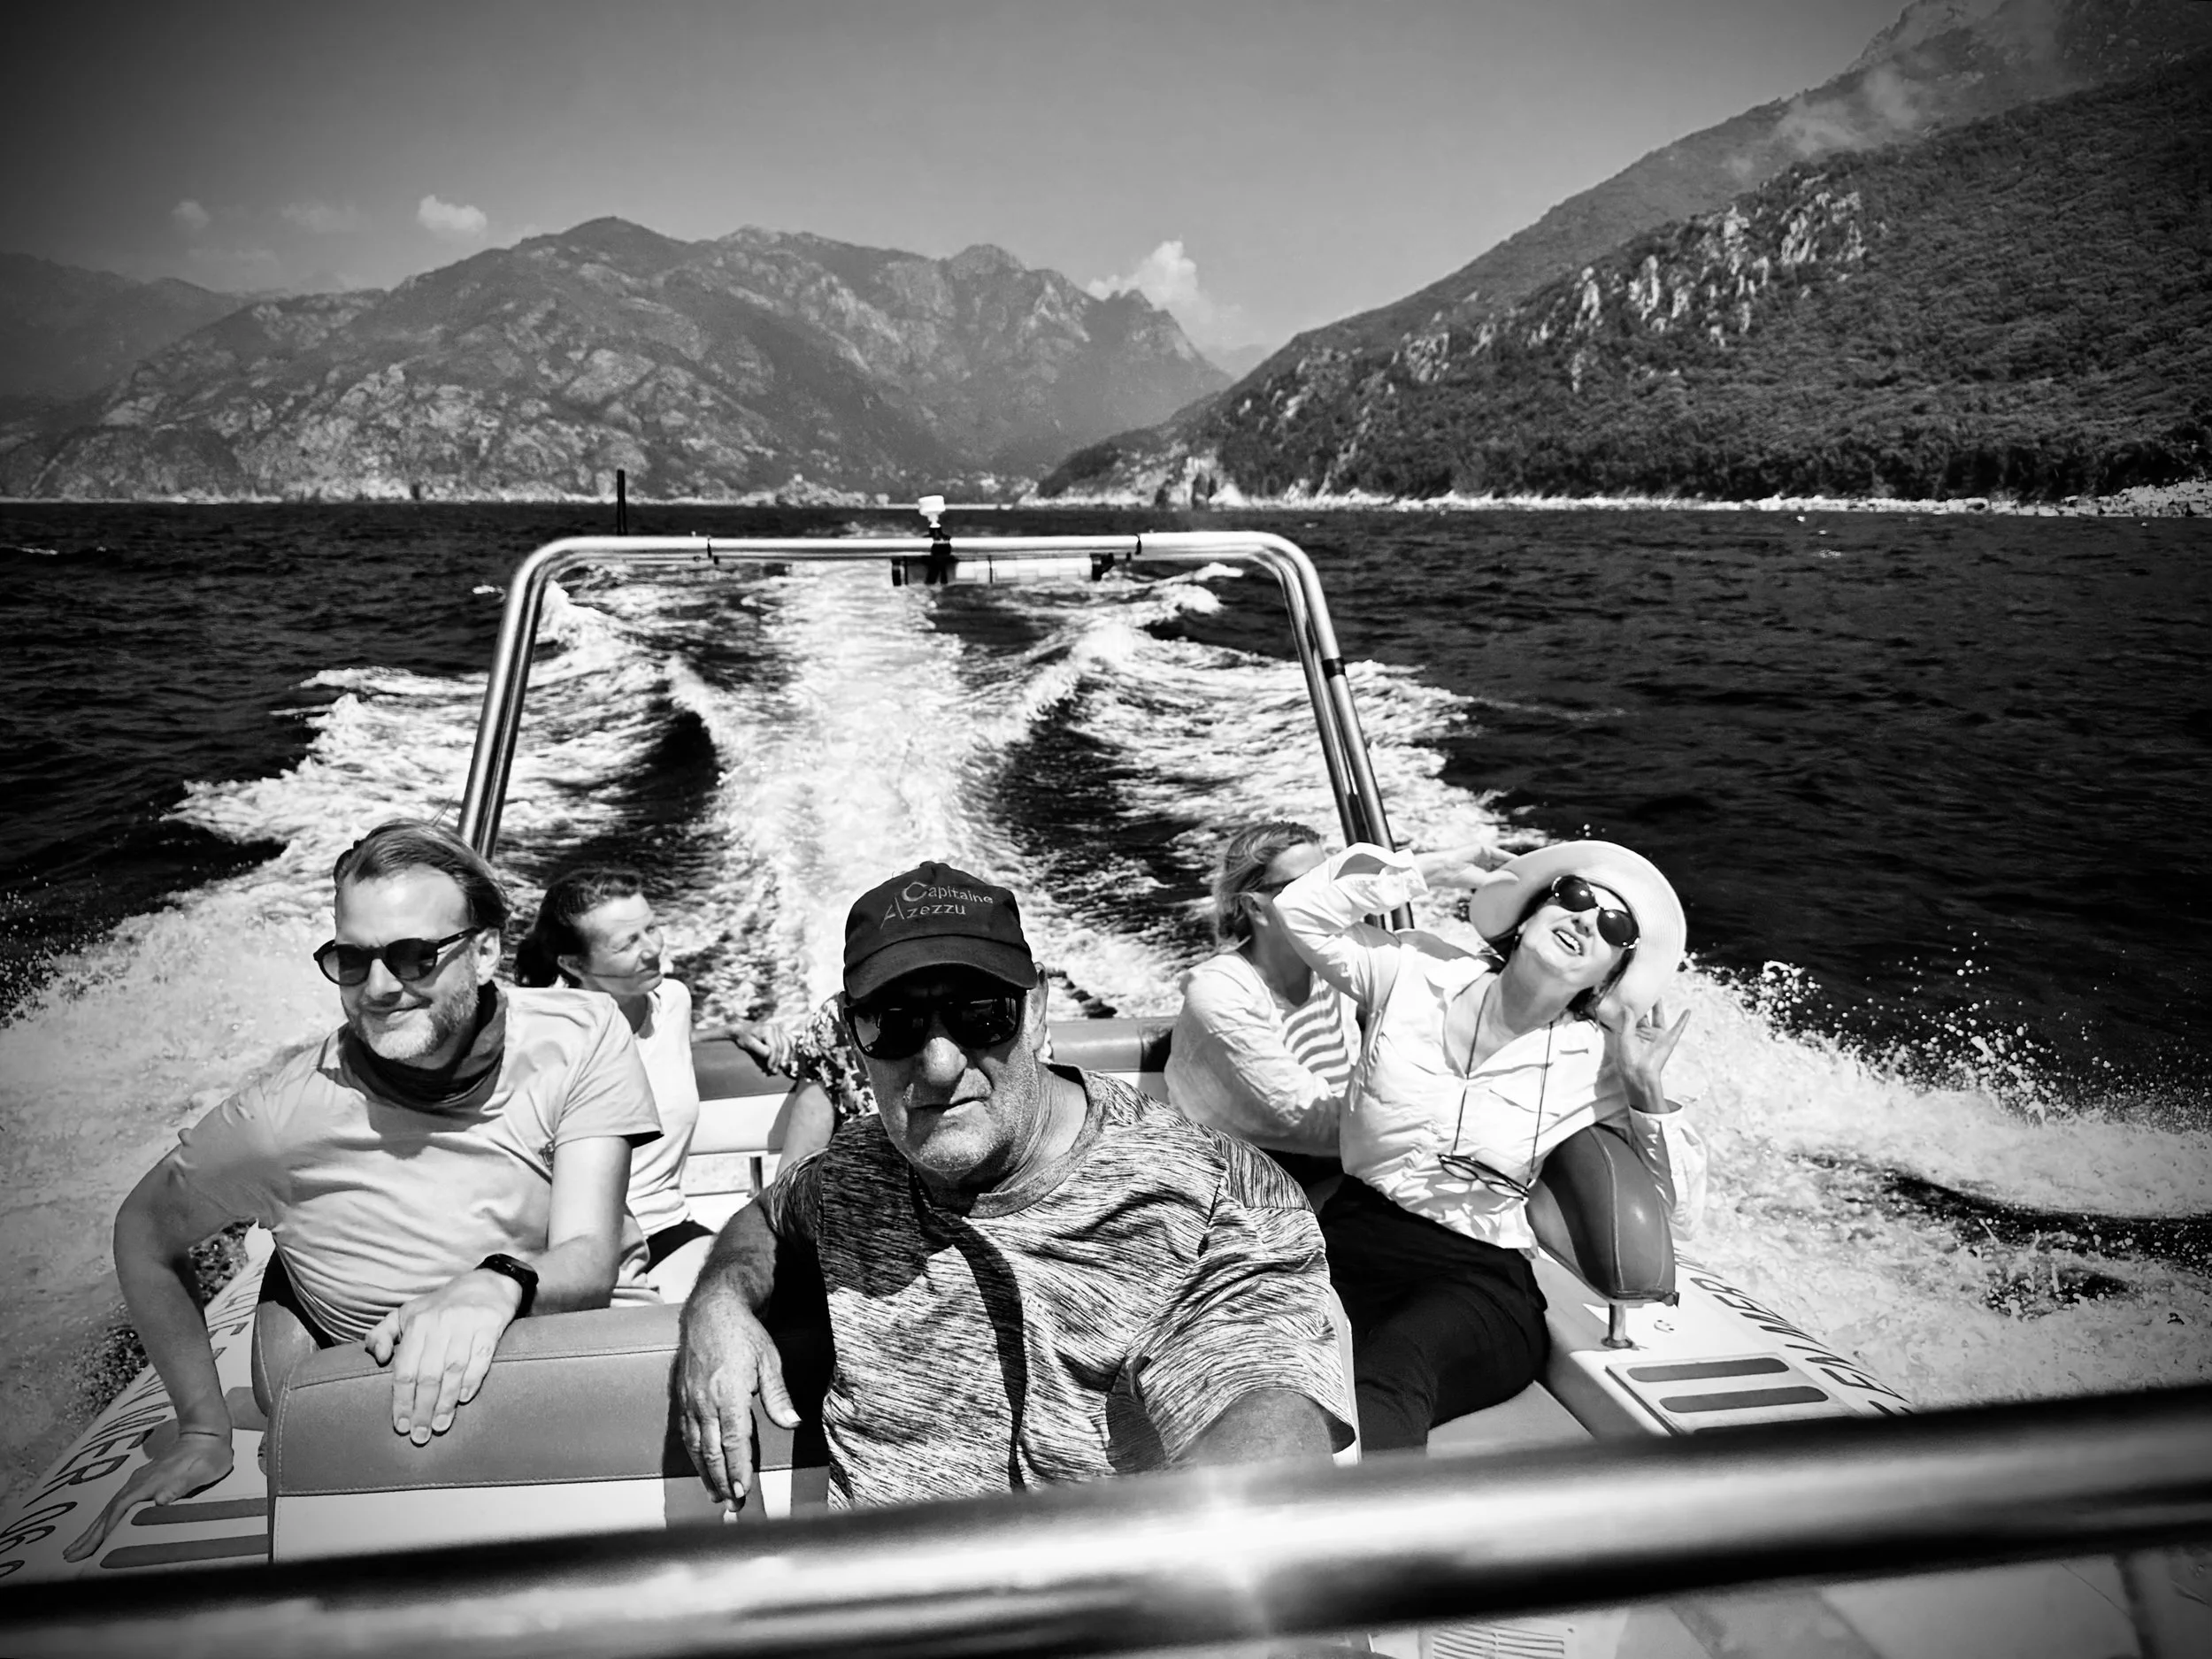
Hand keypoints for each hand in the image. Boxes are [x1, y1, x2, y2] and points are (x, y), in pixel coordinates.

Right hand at [62, 1426, 231, 1561]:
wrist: (206, 1431)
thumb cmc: (209, 1453)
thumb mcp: (202, 1470)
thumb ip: (181, 1485)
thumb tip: (160, 1500)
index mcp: (151, 1483)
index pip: (121, 1511)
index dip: (106, 1531)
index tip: (92, 1550)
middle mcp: (140, 1482)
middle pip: (109, 1512)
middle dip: (90, 1534)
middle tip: (71, 1554)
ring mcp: (139, 1481)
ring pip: (110, 1508)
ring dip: (94, 1528)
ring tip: (78, 1547)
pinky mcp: (143, 1481)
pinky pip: (118, 1504)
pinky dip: (106, 1518)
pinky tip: (103, 1526)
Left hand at [364, 1269, 522, 1443]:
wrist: (488, 1282)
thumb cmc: (442, 1306)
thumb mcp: (406, 1313)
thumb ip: (382, 1334)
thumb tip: (378, 1358)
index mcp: (417, 1323)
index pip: (405, 1368)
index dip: (401, 1400)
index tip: (401, 1425)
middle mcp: (440, 1322)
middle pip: (428, 1374)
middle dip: (422, 1408)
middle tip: (420, 1435)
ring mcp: (467, 1323)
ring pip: (453, 1369)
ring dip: (445, 1402)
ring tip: (440, 1425)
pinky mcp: (491, 1324)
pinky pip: (481, 1356)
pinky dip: (472, 1379)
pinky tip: (464, 1399)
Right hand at [674, 1290, 798, 1506]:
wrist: (710, 1310)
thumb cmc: (744, 1333)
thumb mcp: (769, 1359)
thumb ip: (777, 1395)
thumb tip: (793, 1422)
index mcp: (729, 1392)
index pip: (734, 1440)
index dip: (738, 1469)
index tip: (743, 1491)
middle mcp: (705, 1400)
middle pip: (712, 1450)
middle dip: (722, 1481)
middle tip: (731, 1505)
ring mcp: (690, 1400)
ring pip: (696, 1446)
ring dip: (705, 1473)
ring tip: (715, 1495)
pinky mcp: (681, 1397)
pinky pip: (686, 1433)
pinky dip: (693, 1454)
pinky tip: (700, 1466)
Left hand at [729, 1019, 793, 1075]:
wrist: (743, 1029)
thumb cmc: (744, 1037)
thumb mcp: (748, 1043)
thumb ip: (759, 1049)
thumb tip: (769, 1055)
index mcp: (768, 1030)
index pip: (775, 1047)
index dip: (773, 1059)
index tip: (770, 1069)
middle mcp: (776, 1028)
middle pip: (783, 1047)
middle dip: (779, 1060)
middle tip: (775, 1071)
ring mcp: (780, 1030)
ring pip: (789, 1044)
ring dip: (787, 1056)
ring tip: (783, 1066)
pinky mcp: (781, 1032)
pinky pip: (791, 1040)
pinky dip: (792, 1048)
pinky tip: (790, 1056)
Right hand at [1414, 840, 1517, 891]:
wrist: (1447, 868)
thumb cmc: (1461, 878)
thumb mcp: (1484, 881)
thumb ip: (1500, 878)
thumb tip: (1516, 879)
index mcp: (1481, 874)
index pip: (1498, 875)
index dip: (1508, 878)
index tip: (1521, 883)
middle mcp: (1483, 864)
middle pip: (1502, 867)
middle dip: (1513, 870)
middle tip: (1527, 877)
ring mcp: (1483, 855)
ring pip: (1502, 859)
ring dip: (1513, 864)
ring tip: (1526, 871)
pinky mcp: (1482, 848)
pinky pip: (1500, 853)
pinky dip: (1509, 857)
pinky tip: (1519, 862)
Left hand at [1600, 997, 1691, 1113]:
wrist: (1640, 1073)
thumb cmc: (1628, 1059)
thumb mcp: (1625, 1037)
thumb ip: (1628, 1021)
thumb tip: (1626, 1006)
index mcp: (1632, 1034)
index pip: (1631, 1017)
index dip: (1631, 1007)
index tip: (1629, 994)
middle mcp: (1644, 1034)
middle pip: (1645, 1015)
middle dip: (1645, 1004)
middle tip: (1644, 990)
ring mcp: (1657, 1037)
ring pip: (1659, 1018)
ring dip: (1659, 1007)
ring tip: (1659, 994)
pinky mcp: (1668, 1041)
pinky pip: (1678, 1029)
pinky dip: (1683, 1020)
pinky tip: (1688, 1011)